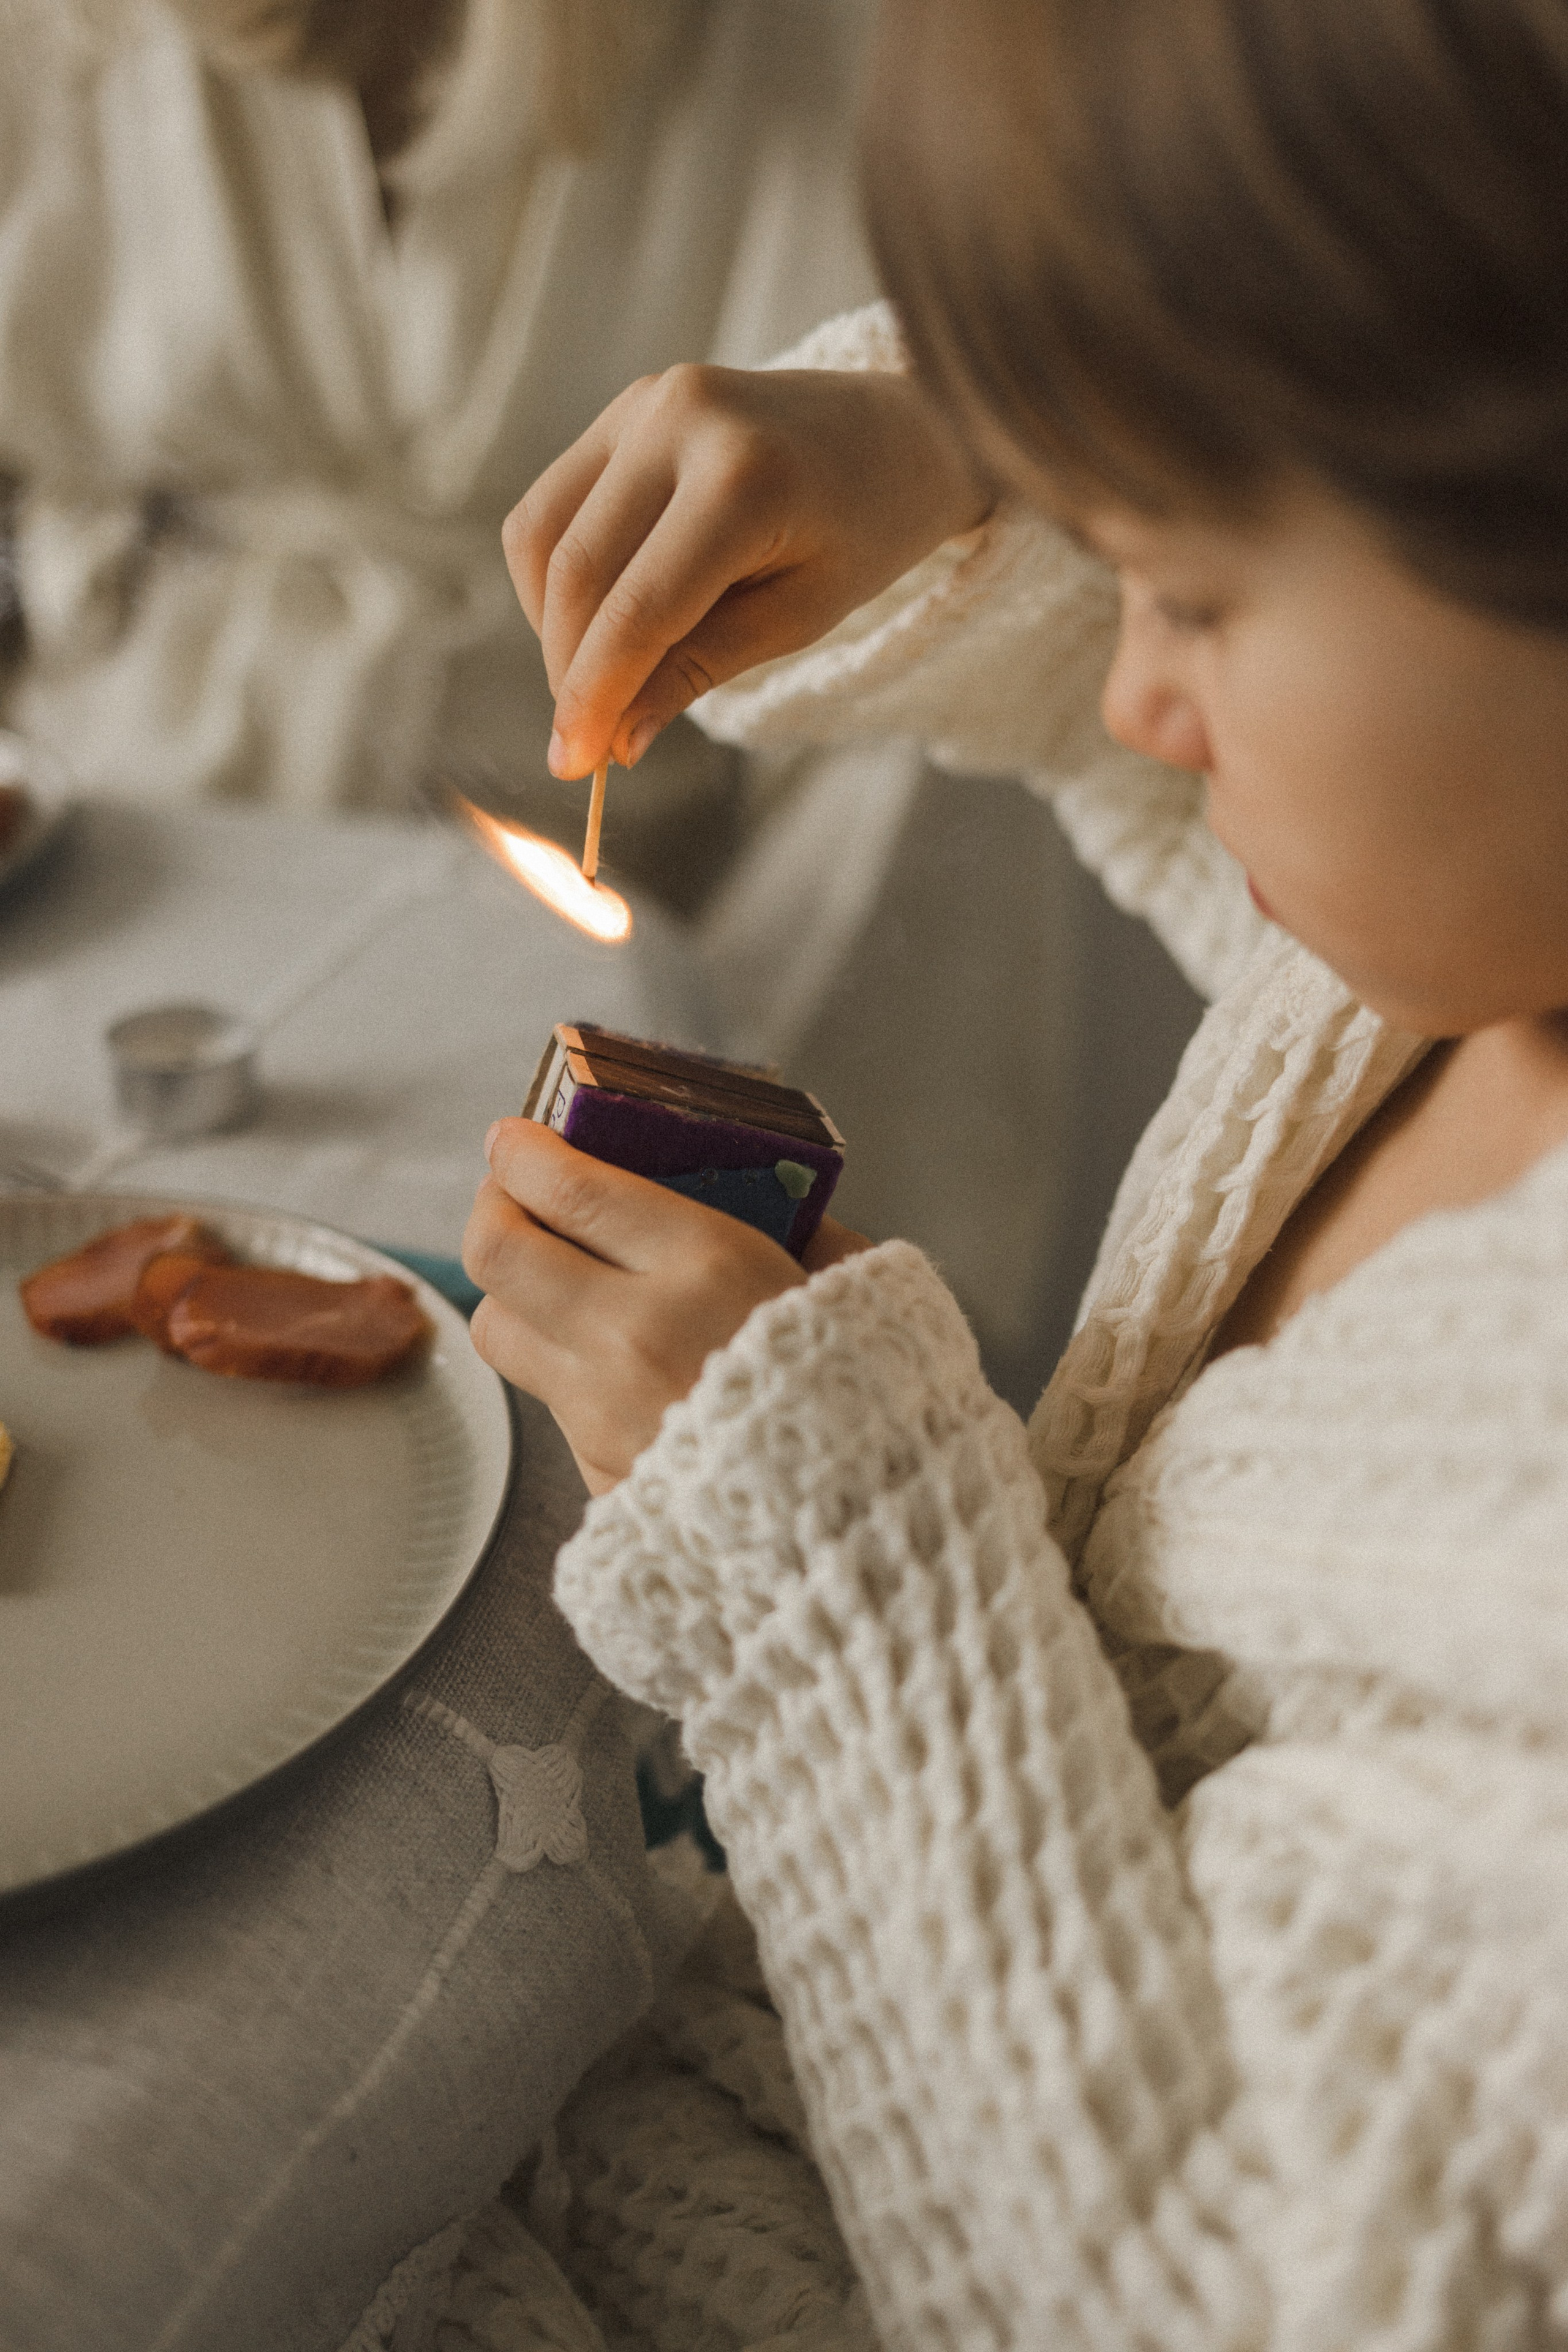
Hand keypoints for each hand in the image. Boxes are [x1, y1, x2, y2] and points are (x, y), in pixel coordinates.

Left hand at [463, 1119, 872, 1493]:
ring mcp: (603, 1412)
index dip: (521, 1152)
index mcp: (704, 1268)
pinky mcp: (597, 1472)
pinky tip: (616, 1364)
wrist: (872, 1541)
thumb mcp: (851, 1289)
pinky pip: (550, 1400)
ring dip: (514, 1292)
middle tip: (514, 1193)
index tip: (516, 1139)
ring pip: (499, 1328)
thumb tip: (778, 1202)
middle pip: (496, 1251)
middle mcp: (633, 1335)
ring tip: (555, 1278)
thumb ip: (805, 1234)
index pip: (564, 1187)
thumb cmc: (877, 1405)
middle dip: (493, 1206)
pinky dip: (567, 1370)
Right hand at [503, 364, 991, 778]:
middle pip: (578, 572)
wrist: (900, 430)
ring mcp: (646, 401)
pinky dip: (557, 575)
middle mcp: (680, 420)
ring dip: (551, 625)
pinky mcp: (628, 405)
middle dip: (567, 670)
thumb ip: (701, 669)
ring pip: (543, 535)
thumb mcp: (798, 617)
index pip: (638, 608)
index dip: (593, 694)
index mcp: (744, 478)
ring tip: (595, 678)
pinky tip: (597, 618)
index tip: (572, 764)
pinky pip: (553, 503)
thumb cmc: (864, 531)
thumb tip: (616, 740)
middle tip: (579, 742)